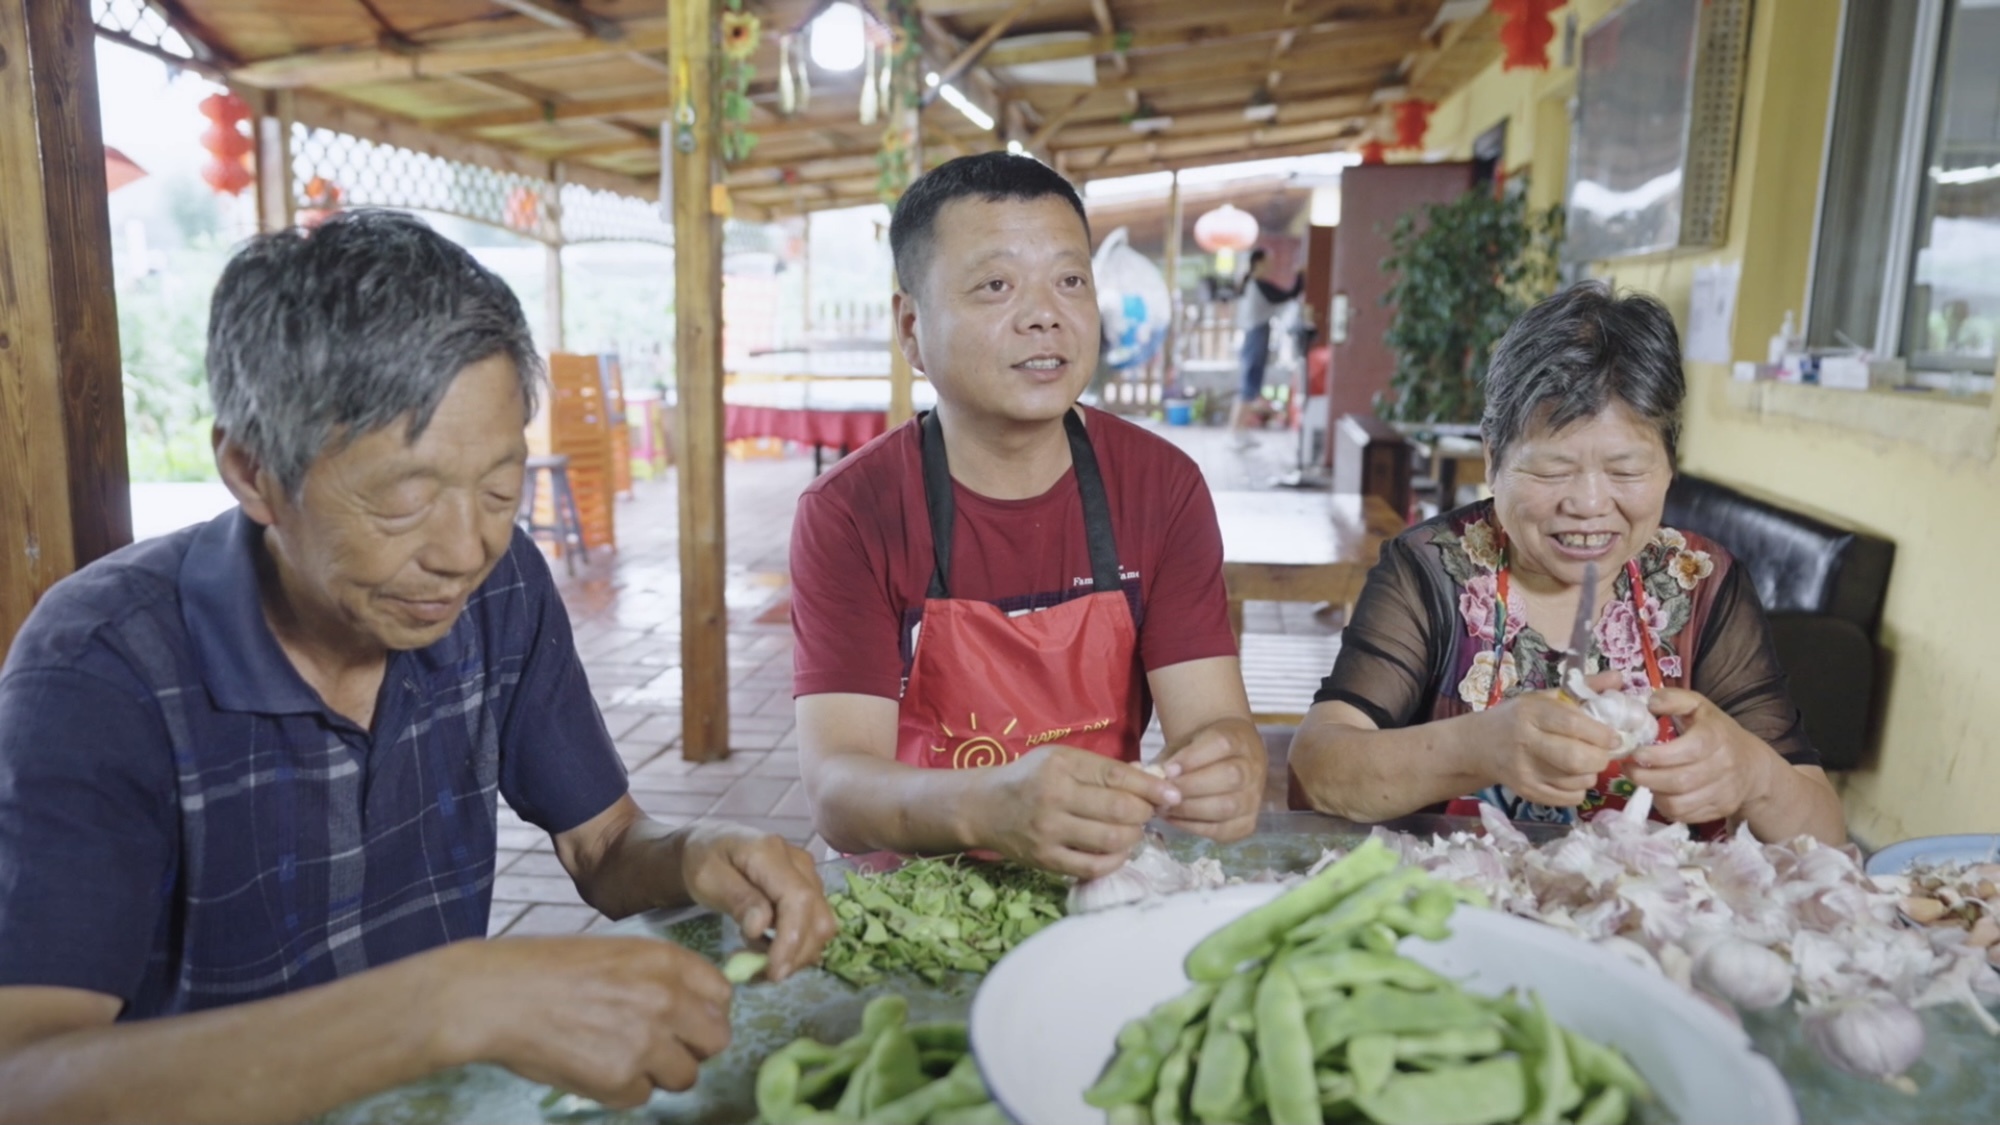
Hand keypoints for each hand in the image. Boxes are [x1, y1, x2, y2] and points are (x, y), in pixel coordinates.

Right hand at [442, 936, 732, 1106]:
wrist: (497, 995)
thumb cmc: (547, 968)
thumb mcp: (616, 952)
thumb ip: (661, 976)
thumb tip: (691, 1006)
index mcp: (666, 961)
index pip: (722, 995)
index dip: (703, 1010)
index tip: (686, 1018)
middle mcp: (665, 1000)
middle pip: (716, 1040)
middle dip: (693, 1046)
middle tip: (662, 1045)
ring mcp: (645, 1043)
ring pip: (685, 1075)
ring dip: (659, 1072)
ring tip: (621, 1055)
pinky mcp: (620, 1080)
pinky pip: (642, 1096)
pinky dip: (622, 1089)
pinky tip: (593, 1065)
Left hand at [680, 823, 837, 980]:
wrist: (709, 846)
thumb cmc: (703, 860)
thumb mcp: (707, 879)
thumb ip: (737, 899)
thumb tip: (761, 927)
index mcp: (771, 853)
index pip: (799, 899)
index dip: (792, 939)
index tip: (773, 971)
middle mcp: (800, 863)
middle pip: (818, 918)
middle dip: (796, 956)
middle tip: (760, 975)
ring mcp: (809, 876)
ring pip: (821, 926)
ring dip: (795, 954)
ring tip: (757, 960)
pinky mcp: (810, 890)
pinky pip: (813, 925)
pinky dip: (795, 947)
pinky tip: (766, 948)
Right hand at [976, 744, 1180, 878]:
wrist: (984, 807)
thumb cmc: (1029, 778)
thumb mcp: (1061, 759)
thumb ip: (1103, 770)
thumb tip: (1153, 781)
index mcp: (1061, 766)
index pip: (1118, 777)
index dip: (1151, 787)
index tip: (1172, 794)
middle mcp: (1055, 798)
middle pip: (1121, 810)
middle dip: (1145, 813)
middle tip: (1147, 812)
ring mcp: (1050, 832)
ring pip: (1112, 840)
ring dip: (1133, 836)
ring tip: (1131, 829)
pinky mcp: (1046, 860)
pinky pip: (1094, 866)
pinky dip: (1115, 860)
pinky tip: (1116, 850)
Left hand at [1158, 719, 1263, 841]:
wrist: (1227, 760)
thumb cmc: (1201, 750)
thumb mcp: (1185, 743)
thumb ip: (1170, 758)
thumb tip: (1148, 776)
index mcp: (1239, 739)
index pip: (1221, 745)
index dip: (1192, 759)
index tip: (1168, 769)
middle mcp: (1253, 769)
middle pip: (1229, 777)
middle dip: (1191, 787)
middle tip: (1163, 792)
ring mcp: (1254, 798)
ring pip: (1228, 806)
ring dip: (1191, 809)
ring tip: (1164, 807)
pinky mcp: (1247, 823)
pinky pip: (1223, 830)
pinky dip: (1194, 827)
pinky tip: (1174, 818)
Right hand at [1475, 674, 1623, 806]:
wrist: (1479, 745)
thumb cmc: (1517, 717)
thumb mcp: (1544, 697)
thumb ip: (1583, 688)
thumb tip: (1618, 678)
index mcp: (1530, 713)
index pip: (1572, 725)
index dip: (1600, 733)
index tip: (1614, 736)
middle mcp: (1525, 742)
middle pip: (1575, 759)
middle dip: (1600, 758)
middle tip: (1604, 753)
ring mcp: (1525, 771)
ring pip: (1576, 781)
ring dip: (1591, 773)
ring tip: (1586, 763)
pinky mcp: (1527, 792)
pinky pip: (1569, 799)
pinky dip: (1580, 789)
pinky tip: (1573, 777)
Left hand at [1625, 687, 1776, 824]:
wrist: (1752, 765)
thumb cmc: (1717, 731)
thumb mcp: (1698, 706)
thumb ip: (1674, 699)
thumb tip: (1650, 704)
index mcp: (1716, 737)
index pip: (1687, 750)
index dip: (1657, 755)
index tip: (1635, 753)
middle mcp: (1723, 766)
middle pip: (1679, 781)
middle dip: (1645, 777)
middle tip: (1628, 768)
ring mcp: (1723, 792)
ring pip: (1679, 803)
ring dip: (1653, 793)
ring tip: (1644, 780)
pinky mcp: (1719, 810)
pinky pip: (1684, 816)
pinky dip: (1666, 807)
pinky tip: (1660, 792)